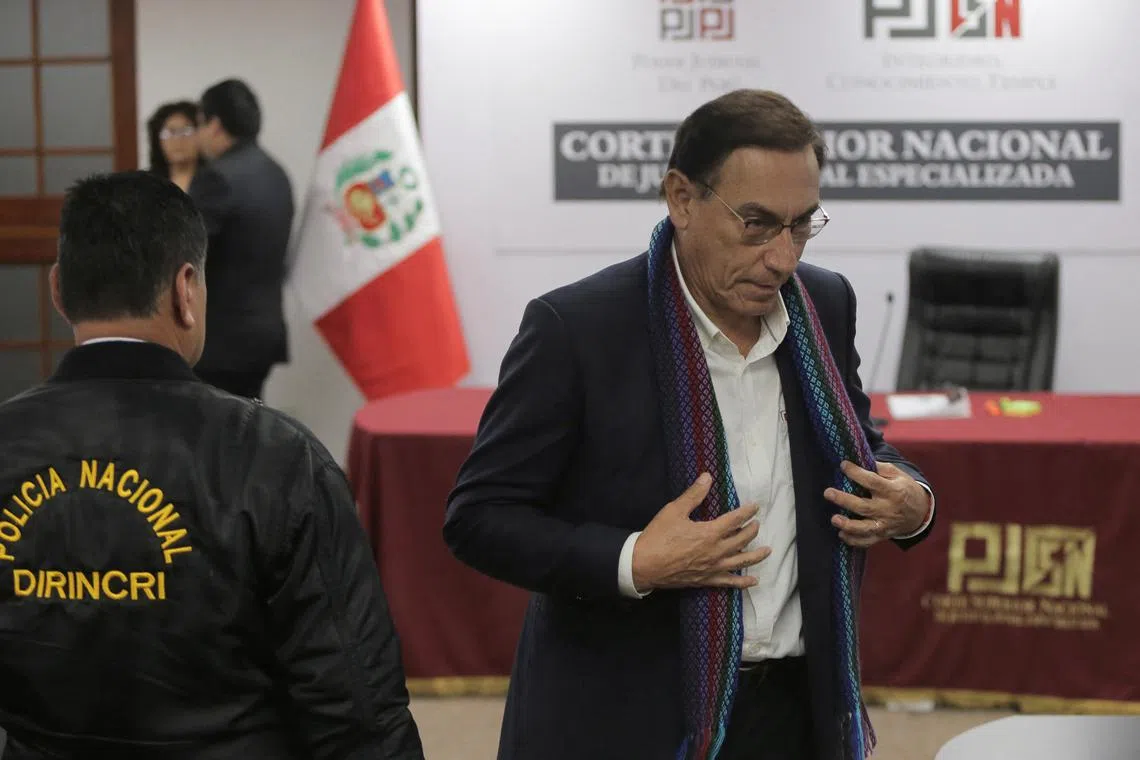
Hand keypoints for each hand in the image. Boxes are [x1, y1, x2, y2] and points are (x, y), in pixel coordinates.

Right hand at [631, 473, 770, 592]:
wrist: (644, 565)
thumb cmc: (658, 536)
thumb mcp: (674, 511)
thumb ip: (694, 495)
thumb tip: (707, 477)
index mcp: (709, 532)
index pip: (735, 520)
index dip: (747, 512)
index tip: (755, 507)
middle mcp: (716, 551)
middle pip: (741, 539)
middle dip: (752, 530)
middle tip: (756, 524)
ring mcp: (713, 567)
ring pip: (741, 561)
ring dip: (756, 555)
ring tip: (768, 550)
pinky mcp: (707, 580)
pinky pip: (730, 581)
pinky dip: (743, 582)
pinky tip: (753, 581)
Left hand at [824, 461, 930, 548]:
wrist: (921, 513)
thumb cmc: (904, 489)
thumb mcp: (898, 475)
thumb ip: (881, 468)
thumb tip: (860, 461)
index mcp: (893, 491)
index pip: (872, 481)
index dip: (856, 473)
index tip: (843, 465)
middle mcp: (888, 509)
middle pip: (864, 507)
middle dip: (845, 500)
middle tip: (828, 493)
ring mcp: (885, 524)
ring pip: (865, 528)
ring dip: (848, 525)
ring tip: (834, 519)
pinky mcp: (882, 535)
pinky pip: (867, 541)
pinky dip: (854, 541)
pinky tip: (842, 535)